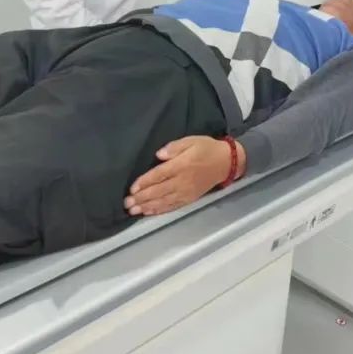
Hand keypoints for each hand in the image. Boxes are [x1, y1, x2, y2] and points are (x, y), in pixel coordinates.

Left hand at [124, 136, 245, 216]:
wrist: (226, 163)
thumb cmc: (206, 148)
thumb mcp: (191, 140)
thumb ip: (174, 147)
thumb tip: (159, 155)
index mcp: (182, 165)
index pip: (159, 175)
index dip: (145, 182)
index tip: (132, 189)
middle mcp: (183, 181)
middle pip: (159, 191)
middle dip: (141, 198)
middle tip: (127, 204)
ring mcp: (186, 192)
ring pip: (164, 201)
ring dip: (147, 206)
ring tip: (133, 211)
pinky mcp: (189, 199)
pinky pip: (172, 206)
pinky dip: (159, 210)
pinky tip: (149, 212)